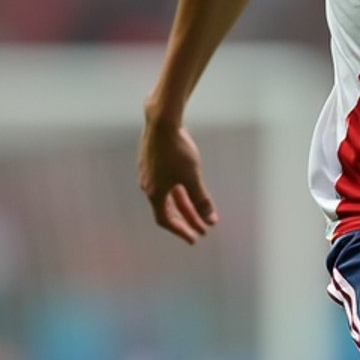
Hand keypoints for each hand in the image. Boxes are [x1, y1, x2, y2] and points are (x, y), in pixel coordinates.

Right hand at [138, 116, 217, 243]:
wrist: (162, 121)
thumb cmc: (176, 150)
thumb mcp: (192, 178)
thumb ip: (201, 200)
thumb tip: (211, 221)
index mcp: (154, 192)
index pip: (165, 220)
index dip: (181, 231)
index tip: (194, 238)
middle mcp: (149, 184)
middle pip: (169, 208)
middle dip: (188, 219)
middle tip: (203, 229)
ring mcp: (150, 172)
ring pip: (170, 194)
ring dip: (186, 205)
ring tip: (202, 211)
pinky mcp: (154, 160)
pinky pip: (168, 182)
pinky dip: (181, 190)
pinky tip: (191, 188)